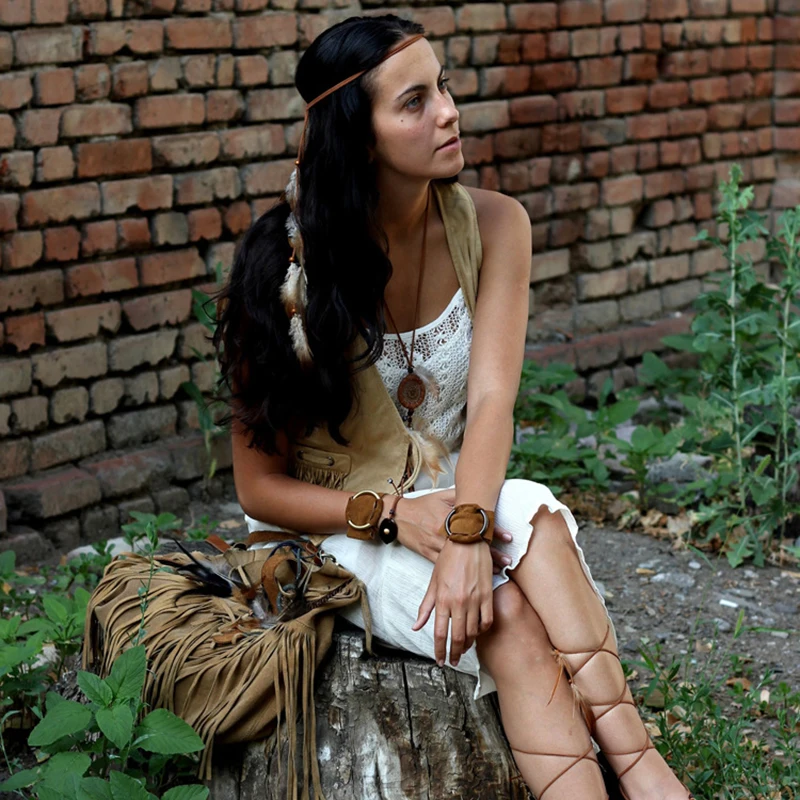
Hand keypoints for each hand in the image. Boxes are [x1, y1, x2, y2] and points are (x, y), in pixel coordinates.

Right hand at [395, 491, 513, 572]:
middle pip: (472, 545)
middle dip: (492, 555)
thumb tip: (479, 491)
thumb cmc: (422, 505)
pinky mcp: (429, 555)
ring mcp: (436, 546)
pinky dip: (461, 572)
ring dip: (480, 566)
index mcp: (448, 518)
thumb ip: (460, 496)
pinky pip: (447, 566)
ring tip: (498, 573)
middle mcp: (443, 534)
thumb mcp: (441, 496)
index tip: (508, 537)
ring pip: (462, 559)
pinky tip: (472, 578)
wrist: (397, 516)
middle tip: (508, 562)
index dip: (493, 530)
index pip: (476, 525)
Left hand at [411, 538, 493, 666]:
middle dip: (455, 653)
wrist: (467, 541)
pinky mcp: (487, 595)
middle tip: (453, 661)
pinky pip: (487, 620)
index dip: (440, 651)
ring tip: (464, 647)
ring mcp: (474, 600)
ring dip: (468, 643)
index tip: (440, 661)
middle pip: (457, 637)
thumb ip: (425, 607)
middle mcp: (457, 602)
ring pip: (472, 632)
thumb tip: (416, 627)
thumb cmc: (448, 560)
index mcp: (442, 599)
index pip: (439, 633)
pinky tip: (478, 632)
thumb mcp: (433, 583)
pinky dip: (482, 630)